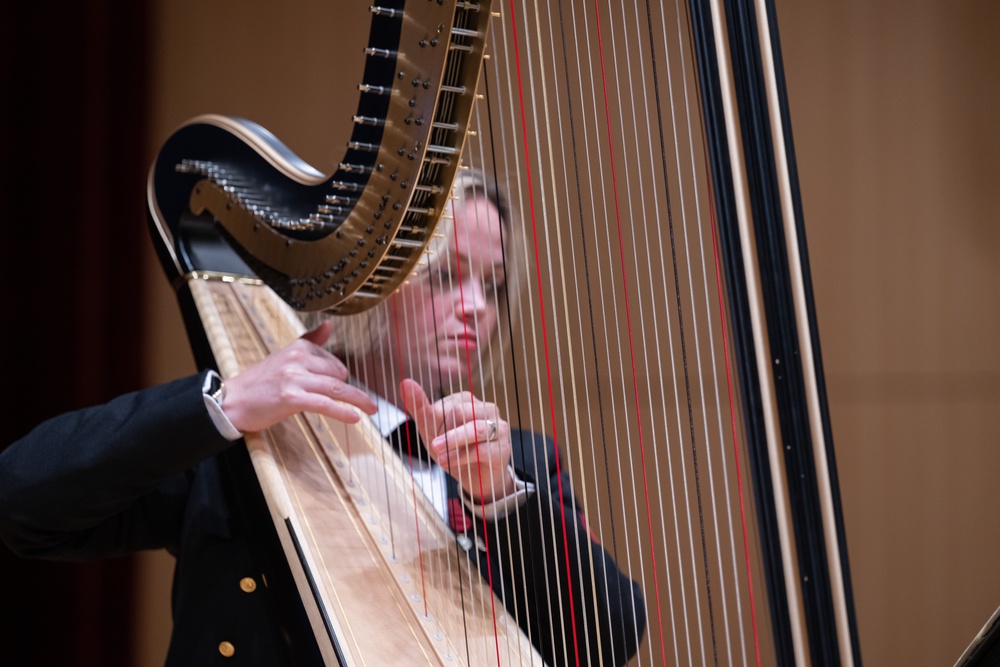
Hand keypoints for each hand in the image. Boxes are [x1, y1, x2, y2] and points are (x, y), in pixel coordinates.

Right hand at [221, 321, 376, 432]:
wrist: (232, 401)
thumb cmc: (259, 383)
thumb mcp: (284, 356)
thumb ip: (309, 341)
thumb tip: (329, 325)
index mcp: (298, 348)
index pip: (333, 361)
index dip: (339, 376)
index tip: (343, 386)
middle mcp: (297, 359)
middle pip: (338, 375)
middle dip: (348, 390)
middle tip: (356, 402)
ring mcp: (294, 378)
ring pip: (335, 389)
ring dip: (358, 400)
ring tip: (371, 409)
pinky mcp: (290, 398)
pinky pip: (324, 404)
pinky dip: (342, 411)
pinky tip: (355, 417)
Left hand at [400, 378, 516, 503]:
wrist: (474, 479)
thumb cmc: (453, 450)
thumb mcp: (432, 430)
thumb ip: (420, 407)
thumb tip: (405, 382)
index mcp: (468, 400)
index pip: (447, 403)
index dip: (435, 420)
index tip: (430, 433)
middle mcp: (486, 409)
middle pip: (460, 412)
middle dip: (444, 431)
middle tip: (433, 446)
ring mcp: (498, 427)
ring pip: (474, 429)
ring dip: (452, 442)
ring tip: (438, 453)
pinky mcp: (502, 448)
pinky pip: (481, 450)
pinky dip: (461, 457)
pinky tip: (449, 464)